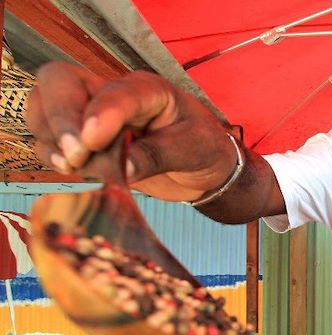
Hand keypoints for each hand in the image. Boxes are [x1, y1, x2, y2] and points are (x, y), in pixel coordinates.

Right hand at [25, 62, 235, 201]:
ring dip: (51, 138)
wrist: (203, 168)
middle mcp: (112, 95)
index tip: (91, 143)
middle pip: (60, 82)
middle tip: (76, 156)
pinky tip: (72, 170)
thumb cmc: (202, 148)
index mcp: (147, 90)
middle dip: (60, 118)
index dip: (100, 115)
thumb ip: (159, 156)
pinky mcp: (82, 141)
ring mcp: (91, 115)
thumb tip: (124, 168)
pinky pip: (47, 139)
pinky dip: (50, 154)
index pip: (114, 92)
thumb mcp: (193, 149)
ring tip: (76, 165)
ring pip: (44, 107)